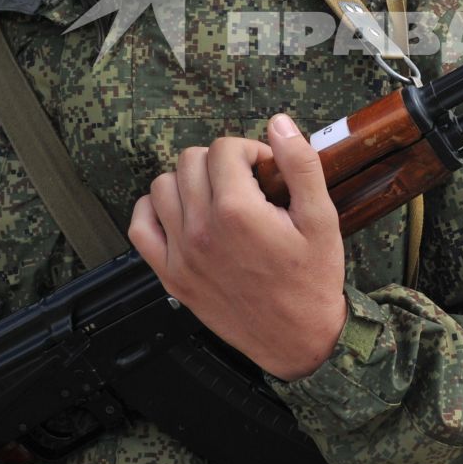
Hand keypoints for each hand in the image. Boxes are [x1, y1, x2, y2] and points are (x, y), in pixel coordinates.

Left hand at [129, 113, 348, 380]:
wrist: (298, 340)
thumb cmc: (313, 280)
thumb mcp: (321, 217)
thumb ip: (300, 165)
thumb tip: (279, 123)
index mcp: (238, 211)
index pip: (225, 149)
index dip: (250, 151)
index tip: (267, 169)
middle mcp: (201, 230)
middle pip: (191, 161)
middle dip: (220, 162)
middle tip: (245, 182)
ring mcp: (181, 254)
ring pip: (162, 186)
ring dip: (189, 181)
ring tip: (217, 196)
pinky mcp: (171, 275)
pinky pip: (140, 226)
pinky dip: (154, 210)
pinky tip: (181, 213)